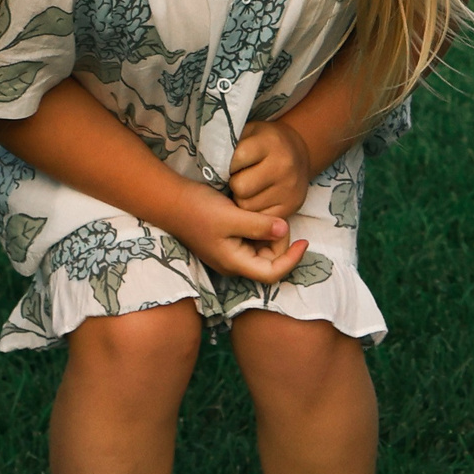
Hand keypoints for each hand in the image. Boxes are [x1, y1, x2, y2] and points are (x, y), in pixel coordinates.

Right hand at [165, 187, 306, 285]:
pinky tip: (256, 213)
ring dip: (270, 235)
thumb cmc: (197, 209)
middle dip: (280, 243)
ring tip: (266, 213)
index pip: (272, 273)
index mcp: (234, 262)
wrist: (170, 200)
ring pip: (261, 251)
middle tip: (278, 217)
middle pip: (269, 262)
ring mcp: (229, 253)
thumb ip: (259, 225)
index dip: (292, 260)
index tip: (304, 240)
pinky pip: (252, 241)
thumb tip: (285, 230)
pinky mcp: (227, 242)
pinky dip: (260, 230)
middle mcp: (233, 263)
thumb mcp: (231, 216)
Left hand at [229, 120, 312, 219]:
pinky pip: (261, 219)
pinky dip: (254, 211)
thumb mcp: (249, 132)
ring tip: (248, 189)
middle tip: (238, 179)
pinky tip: (257, 199)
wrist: (298, 152)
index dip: (227, 164)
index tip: (230, 164)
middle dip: (234, 184)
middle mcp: (283, 166)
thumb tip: (211, 165)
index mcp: (270, 143)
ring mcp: (289, 188)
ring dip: (242, 200)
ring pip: (248, 206)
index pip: (237, 159)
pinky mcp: (293, 206)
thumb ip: (231, 144)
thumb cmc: (264, 142)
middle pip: (240, 187)